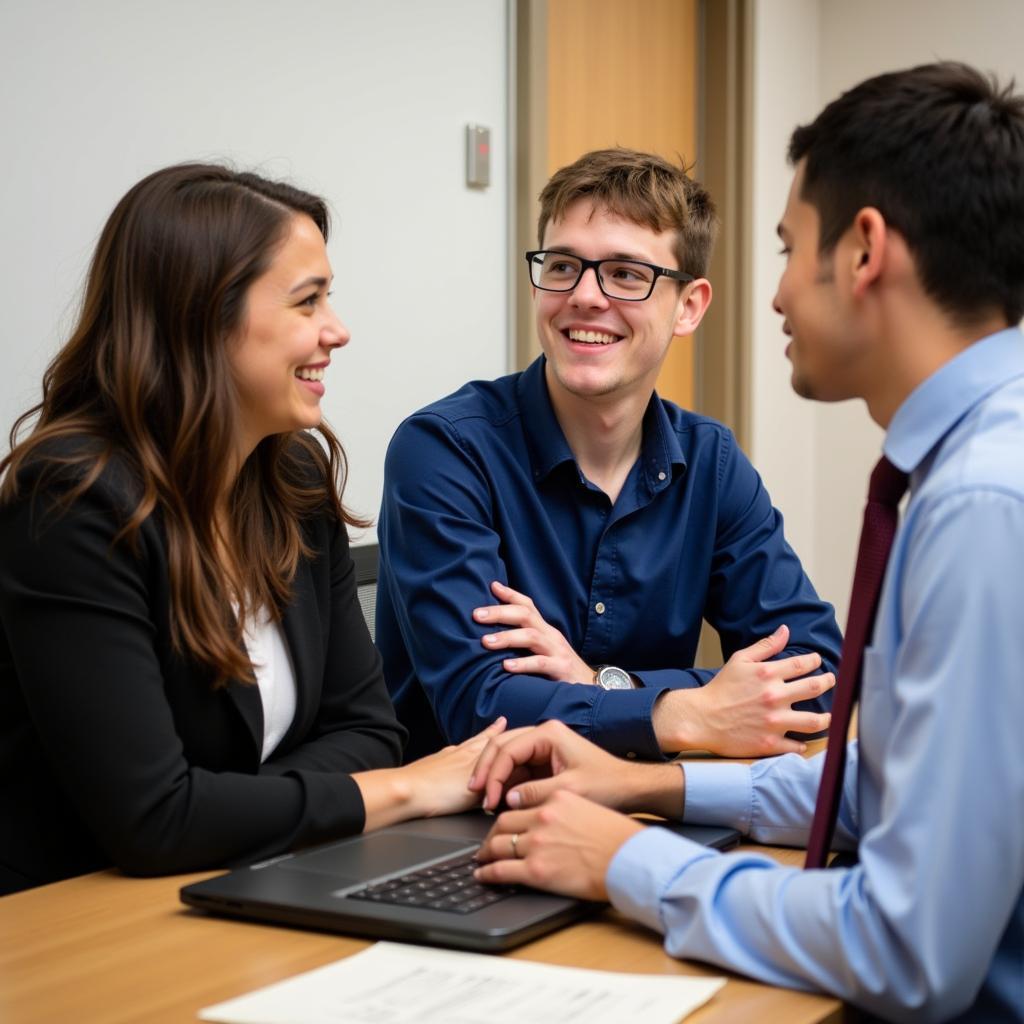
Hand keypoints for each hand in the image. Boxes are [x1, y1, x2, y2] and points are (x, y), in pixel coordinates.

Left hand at [400, 717, 507, 817]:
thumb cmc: (439, 792)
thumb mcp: (476, 789)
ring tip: (480, 737)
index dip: (500, 733)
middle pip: (478, 740)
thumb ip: (494, 781)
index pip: (491, 740)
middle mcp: (457, 751)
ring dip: (475, 741)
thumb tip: (514, 774)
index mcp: (470, 754)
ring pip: (463, 746)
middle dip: (490, 733)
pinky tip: (452, 756)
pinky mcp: (428, 768)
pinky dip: (457, 752)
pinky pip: (449, 755)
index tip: (506, 722)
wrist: (404, 792)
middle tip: (500, 722)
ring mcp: (441, 758)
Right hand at [468, 719, 682, 817]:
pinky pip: (516, 768)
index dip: (494, 775)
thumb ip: (536, 794)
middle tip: (476, 794)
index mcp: (548, 733)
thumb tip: (508, 800)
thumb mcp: (570, 790)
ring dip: (494, 777)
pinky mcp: (543, 761)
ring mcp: (542, 746)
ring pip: (506, 756)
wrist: (629, 787)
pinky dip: (505, 783)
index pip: (508, 749)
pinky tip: (499, 801)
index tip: (488, 799)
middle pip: (501, 746)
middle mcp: (543, 734)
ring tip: (485, 801)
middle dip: (487, 771)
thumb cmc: (607, 784)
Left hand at [473, 581, 593, 683]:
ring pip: (531, 637)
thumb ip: (523, 641)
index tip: (491, 586)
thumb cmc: (559, 669)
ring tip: (486, 642)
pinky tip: (506, 666)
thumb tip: (492, 635)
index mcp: (545, 629)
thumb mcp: (542, 650)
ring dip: (507, 637)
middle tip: (476, 615)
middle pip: (525, 615)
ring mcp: (557, 651)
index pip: (528, 606)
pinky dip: (523, 663)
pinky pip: (541, 664)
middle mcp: (551, 635)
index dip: (510, 594)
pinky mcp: (561, 669)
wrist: (591, 687)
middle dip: (499, 613)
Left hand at [473, 791, 643, 899]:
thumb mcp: (588, 808)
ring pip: (497, 846)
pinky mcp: (536, 870)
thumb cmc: (616, 838)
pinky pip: (501, 871)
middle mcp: (543, 818)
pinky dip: (487, 874)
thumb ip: (563, 809)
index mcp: (556, 800)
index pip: (521, 804)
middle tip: (487, 843)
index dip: (508, 816)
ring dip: (485, 854)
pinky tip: (483, 875)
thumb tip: (548, 819)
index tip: (504, 824)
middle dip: (491, 834)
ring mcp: (537, 844)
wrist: (628, 861)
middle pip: (503, 823)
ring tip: (482, 860)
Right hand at [653, 624, 834, 755]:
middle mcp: (775, 697)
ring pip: (814, 721)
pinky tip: (803, 741)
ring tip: (828, 716)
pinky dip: (802, 744)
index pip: (802, 664)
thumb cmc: (720, 688)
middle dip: (827, 682)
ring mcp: (774, 722)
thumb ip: (765, 646)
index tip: (817, 662)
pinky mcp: (770, 743)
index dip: (814, 661)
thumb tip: (785, 631)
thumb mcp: (740, 660)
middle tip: (830, 681)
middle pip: (814, 688)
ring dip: (826, 718)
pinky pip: (796, 746)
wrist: (701, 718)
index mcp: (768, 674)